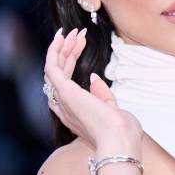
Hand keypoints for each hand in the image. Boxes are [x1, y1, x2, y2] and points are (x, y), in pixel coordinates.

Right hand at [43, 28, 143, 152]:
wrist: (120, 142)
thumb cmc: (122, 133)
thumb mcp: (113, 111)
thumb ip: (103, 96)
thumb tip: (94, 77)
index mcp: (75, 114)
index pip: (64, 86)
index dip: (68, 64)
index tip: (80, 46)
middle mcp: (65, 108)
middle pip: (59, 74)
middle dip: (67, 52)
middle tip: (78, 35)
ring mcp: (63, 100)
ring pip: (54, 68)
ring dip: (62, 48)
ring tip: (74, 32)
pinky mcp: (65, 92)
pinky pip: (52, 67)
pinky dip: (55, 50)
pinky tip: (64, 37)